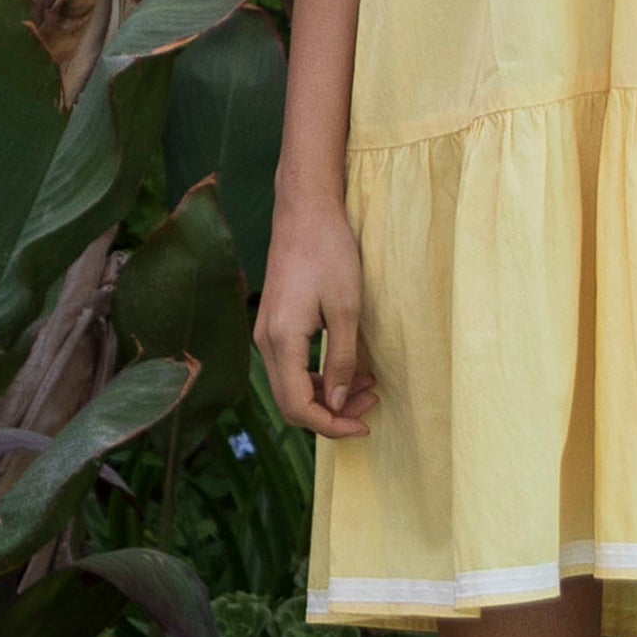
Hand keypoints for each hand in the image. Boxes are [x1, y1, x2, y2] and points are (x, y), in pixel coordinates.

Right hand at [254, 196, 380, 437]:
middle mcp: (265, 342)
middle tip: (372, 404)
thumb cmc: (329, 252)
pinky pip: (291, 366)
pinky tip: (348, 368)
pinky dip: (318, 375)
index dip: (331, 425)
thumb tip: (335, 404)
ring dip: (327, 394)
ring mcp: (266, 333)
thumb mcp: (346, 308)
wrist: (305, 211)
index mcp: (280, 340)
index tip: (364, 425)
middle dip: (332, 412)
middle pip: (292, 401)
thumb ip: (341, 359)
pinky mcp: (274, 324)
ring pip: (292, 385)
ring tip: (367, 387)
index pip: (297, 406)